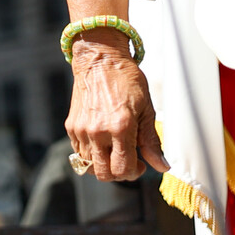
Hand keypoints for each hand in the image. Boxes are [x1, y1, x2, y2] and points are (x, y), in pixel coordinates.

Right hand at [65, 31, 168, 179]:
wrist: (100, 61)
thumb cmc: (126, 80)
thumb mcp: (146, 109)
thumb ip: (151, 141)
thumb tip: (162, 166)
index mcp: (120, 127)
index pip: (123, 169)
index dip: (134, 172)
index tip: (141, 164)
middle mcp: (97, 131)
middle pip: (103, 173)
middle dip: (119, 173)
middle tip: (128, 161)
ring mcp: (81, 129)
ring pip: (89, 165)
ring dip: (103, 164)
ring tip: (114, 150)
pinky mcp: (71, 126)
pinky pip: (79, 152)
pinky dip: (91, 154)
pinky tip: (102, 141)